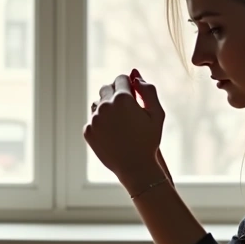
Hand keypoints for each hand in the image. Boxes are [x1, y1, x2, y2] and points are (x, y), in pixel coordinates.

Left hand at [84, 69, 166, 191]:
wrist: (135, 168)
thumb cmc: (149, 141)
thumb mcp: (157, 114)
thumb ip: (148, 91)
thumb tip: (135, 76)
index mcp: (122, 98)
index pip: (120, 78)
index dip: (128, 85)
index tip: (132, 94)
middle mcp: (105, 105)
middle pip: (106, 88)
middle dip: (115, 93)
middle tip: (125, 108)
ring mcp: (94, 119)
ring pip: (97, 104)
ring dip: (106, 108)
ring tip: (119, 122)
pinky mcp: (88, 131)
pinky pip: (92, 120)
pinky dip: (100, 124)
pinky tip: (112, 133)